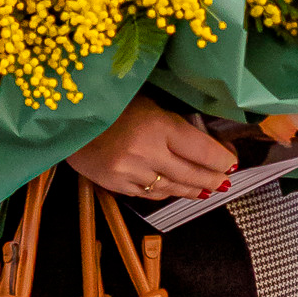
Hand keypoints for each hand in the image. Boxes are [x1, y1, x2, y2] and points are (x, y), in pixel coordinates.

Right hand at [67, 94, 239, 205]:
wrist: (65, 118)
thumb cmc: (109, 103)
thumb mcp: (145, 102)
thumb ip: (172, 124)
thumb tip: (202, 145)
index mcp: (157, 125)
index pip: (201, 149)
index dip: (220, 160)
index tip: (232, 163)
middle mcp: (146, 152)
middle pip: (190, 173)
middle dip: (211, 179)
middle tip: (225, 182)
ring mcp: (129, 172)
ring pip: (170, 187)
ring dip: (191, 190)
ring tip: (205, 190)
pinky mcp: (115, 185)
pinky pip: (148, 194)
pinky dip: (164, 192)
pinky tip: (175, 191)